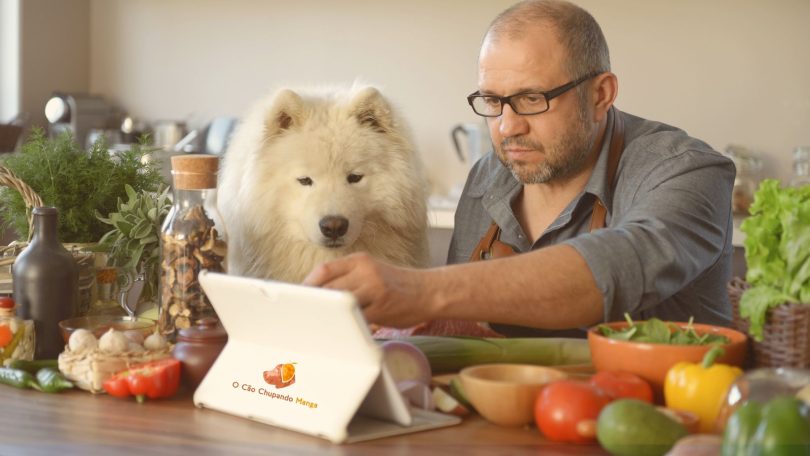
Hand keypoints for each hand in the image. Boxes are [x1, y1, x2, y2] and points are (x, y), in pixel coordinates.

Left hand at [302, 252, 434, 327]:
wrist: (429, 291)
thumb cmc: (395, 285)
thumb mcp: (371, 272)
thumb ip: (348, 279)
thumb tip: (317, 295)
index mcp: (360, 260)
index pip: (325, 270)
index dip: (307, 285)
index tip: (296, 297)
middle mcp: (366, 271)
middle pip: (329, 287)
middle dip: (314, 303)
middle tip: (301, 315)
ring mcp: (375, 288)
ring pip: (341, 303)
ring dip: (328, 315)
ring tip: (316, 325)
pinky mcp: (382, 307)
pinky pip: (357, 318)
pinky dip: (346, 326)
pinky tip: (339, 332)